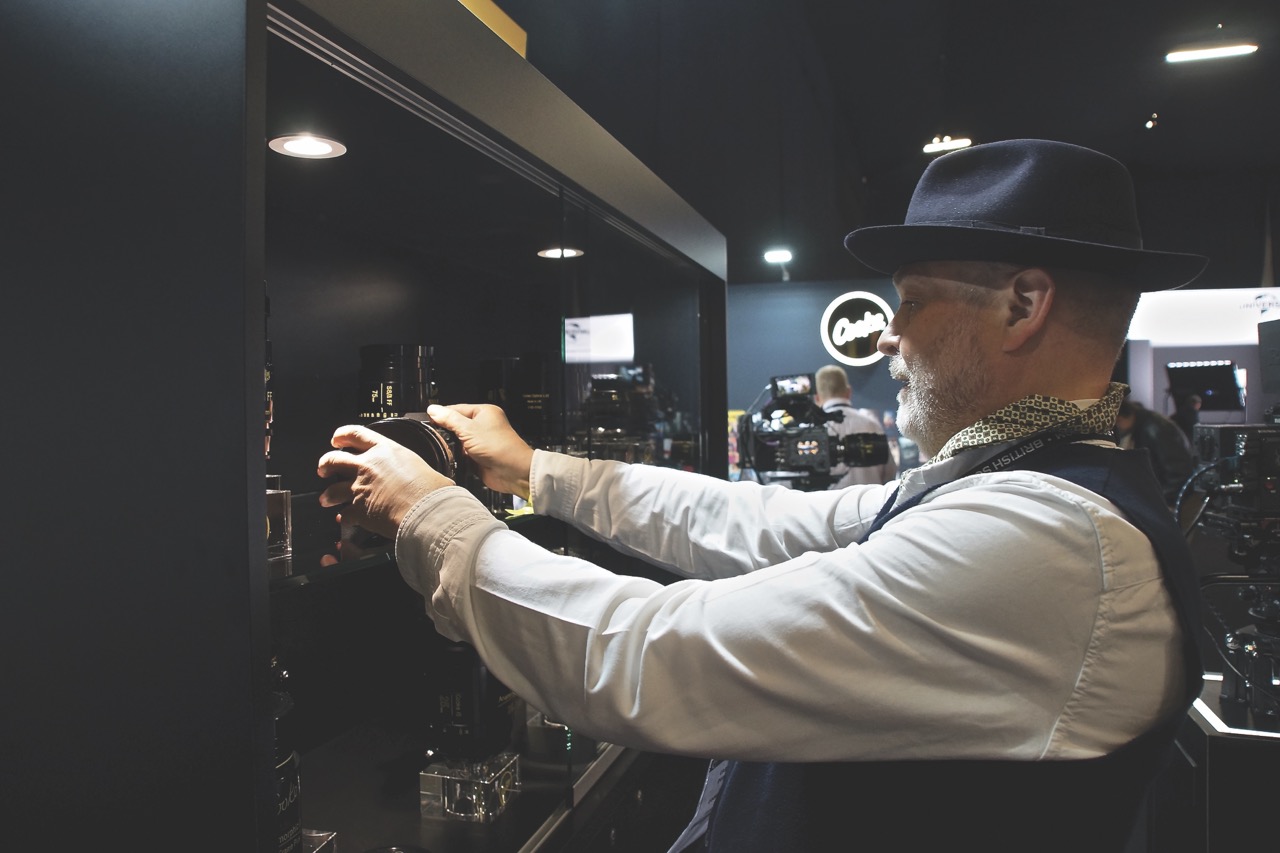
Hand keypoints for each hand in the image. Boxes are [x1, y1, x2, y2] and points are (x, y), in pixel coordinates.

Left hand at [316, 424, 454, 539]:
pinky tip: (345, 520)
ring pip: (332, 489)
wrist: (427, 512)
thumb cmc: (431, 491)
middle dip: (326, 464)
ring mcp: (360, 488)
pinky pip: (344, 514)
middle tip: (324, 469)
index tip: (337, 439)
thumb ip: (411, 468)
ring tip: (326, 499)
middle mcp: (368, 466)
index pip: (356, 434)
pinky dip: (344, 518)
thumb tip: (420, 475)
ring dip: (327, 495)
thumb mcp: (422, 466)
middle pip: (335, 459)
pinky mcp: (358, 510)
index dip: (342, 435)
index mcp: (385, 450)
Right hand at [426, 403, 534, 499]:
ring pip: (458, 441)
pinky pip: (461, 454)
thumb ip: (449, 420)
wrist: (513, 472)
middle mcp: (483, 425)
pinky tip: (452, 458)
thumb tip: (433, 409)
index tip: (429, 419)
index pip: (457, 409)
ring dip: (452, 446)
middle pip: (456, 425)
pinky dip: (456, 457)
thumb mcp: (469, 430)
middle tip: (436, 435)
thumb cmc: (500, 448)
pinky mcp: (478, 456)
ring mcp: (481, 441)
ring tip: (446, 447)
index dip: (442, 415)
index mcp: (484, 412)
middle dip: (447, 432)